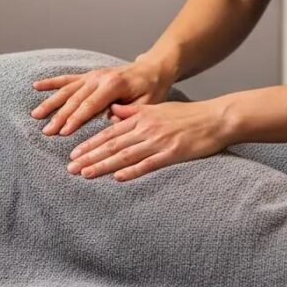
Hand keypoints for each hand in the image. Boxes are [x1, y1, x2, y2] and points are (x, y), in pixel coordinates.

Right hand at [31, 58, 173, 135]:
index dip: (76, 119)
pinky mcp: (88, 75)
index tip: (63, 132)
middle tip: (47, 131)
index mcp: (113, 84)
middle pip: (75, 99)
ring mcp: (92, 75)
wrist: (152, 69)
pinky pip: (67, 79)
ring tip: (36, 115)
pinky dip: (52, 82)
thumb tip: (110, 122)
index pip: (90, 105)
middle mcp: (99, 77)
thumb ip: (129, 112)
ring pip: (67, 90)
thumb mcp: (148, 103)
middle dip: (59, 116)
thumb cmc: (151, 89)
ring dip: (51, 103)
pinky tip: (36, 86)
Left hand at [66, 100, 228, 181]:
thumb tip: (112, 113)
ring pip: (125, 155)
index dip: (90, 144)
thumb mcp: (157, 108)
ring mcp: (159, 142)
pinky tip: (118, 178)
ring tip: (86, 174)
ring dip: (104, 165)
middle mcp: (146, 129)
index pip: (110, 132)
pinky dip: (133, 171)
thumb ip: (133, 111)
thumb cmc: (187, 114)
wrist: (216, 118)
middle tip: (70, 168)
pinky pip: (149, 164)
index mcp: (141, 118)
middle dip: (90, 156)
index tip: (73, 153)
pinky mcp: (172, 153)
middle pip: (112, 145)